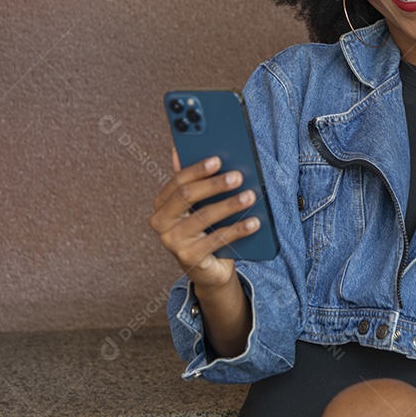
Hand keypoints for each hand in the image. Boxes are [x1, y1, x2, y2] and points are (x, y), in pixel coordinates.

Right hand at [149, 148, 260, 289]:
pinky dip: (238, 229)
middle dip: (215, 184)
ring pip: (204, 217)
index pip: (178, 181)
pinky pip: (217, 239)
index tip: (218, 159)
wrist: (209, 268)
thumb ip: (194, 179)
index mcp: (162, 203)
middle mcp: (161, 222)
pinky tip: (254, 222)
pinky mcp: (189, 258)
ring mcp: (173, 242)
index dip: (198, 169)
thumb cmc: (204, 227)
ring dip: (230, 205)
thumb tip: (179, 149)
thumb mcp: (199, 203)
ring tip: (251, 196)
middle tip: (238, 176)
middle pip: (187, 196)